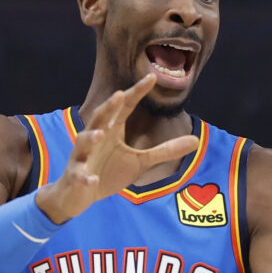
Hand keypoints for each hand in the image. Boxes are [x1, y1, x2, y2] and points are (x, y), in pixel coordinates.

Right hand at [35, 74, 201, 222]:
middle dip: (109, 107)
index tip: (151, 77)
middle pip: (101, 118)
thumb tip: (196, 140)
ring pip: (83, 142)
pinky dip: (85, 176)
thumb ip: (165, 150)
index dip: (136, 93)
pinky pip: (79, 174)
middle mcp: (96, 139)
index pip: (124, 108)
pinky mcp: (76, 175)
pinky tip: (92, 178)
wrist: (78, 194)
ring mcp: (83, 157)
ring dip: (90, 137)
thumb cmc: (108, 172)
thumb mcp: (141, 162)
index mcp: (112, 131)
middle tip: (119, 95)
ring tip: (100, 134)